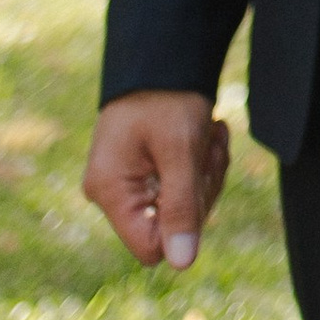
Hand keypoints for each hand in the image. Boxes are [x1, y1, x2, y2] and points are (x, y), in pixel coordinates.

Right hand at [82, 90, 231, 270]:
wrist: (164, 55)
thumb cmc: (167, 97)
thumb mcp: (181, 151)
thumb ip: (181, 207)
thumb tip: (182, 264)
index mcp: (110, 191)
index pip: (150, 248)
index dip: (183, 225)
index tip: (197, 180)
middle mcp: (112, 193)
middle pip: (171, 227)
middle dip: (201, 188)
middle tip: (208, 144)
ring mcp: (128, 183)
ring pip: (184, 206)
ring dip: (206, 170)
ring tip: (209, 132)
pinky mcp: (145, 173)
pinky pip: (182, 186)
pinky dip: (202, 162)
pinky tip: (207, 133)